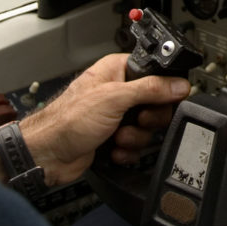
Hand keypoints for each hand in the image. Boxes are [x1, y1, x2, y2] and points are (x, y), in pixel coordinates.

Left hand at [18, 53, 189, 184]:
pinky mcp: (114, 138)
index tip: (160, 101)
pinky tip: (112, 149)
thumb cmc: (67, 120)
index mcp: (118, 71)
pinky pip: (137, 145)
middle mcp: (119, 91)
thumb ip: (150, 89)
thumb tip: (178, 84)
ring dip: (134, 137)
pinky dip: (127, 151)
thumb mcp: (114, 98)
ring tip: (117, 137)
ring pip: (148, 128)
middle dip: (147, 120)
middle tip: (136, 120)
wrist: (48, 155)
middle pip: (156, 104)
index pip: (156, 74)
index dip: (163, 89)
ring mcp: (117, 116)